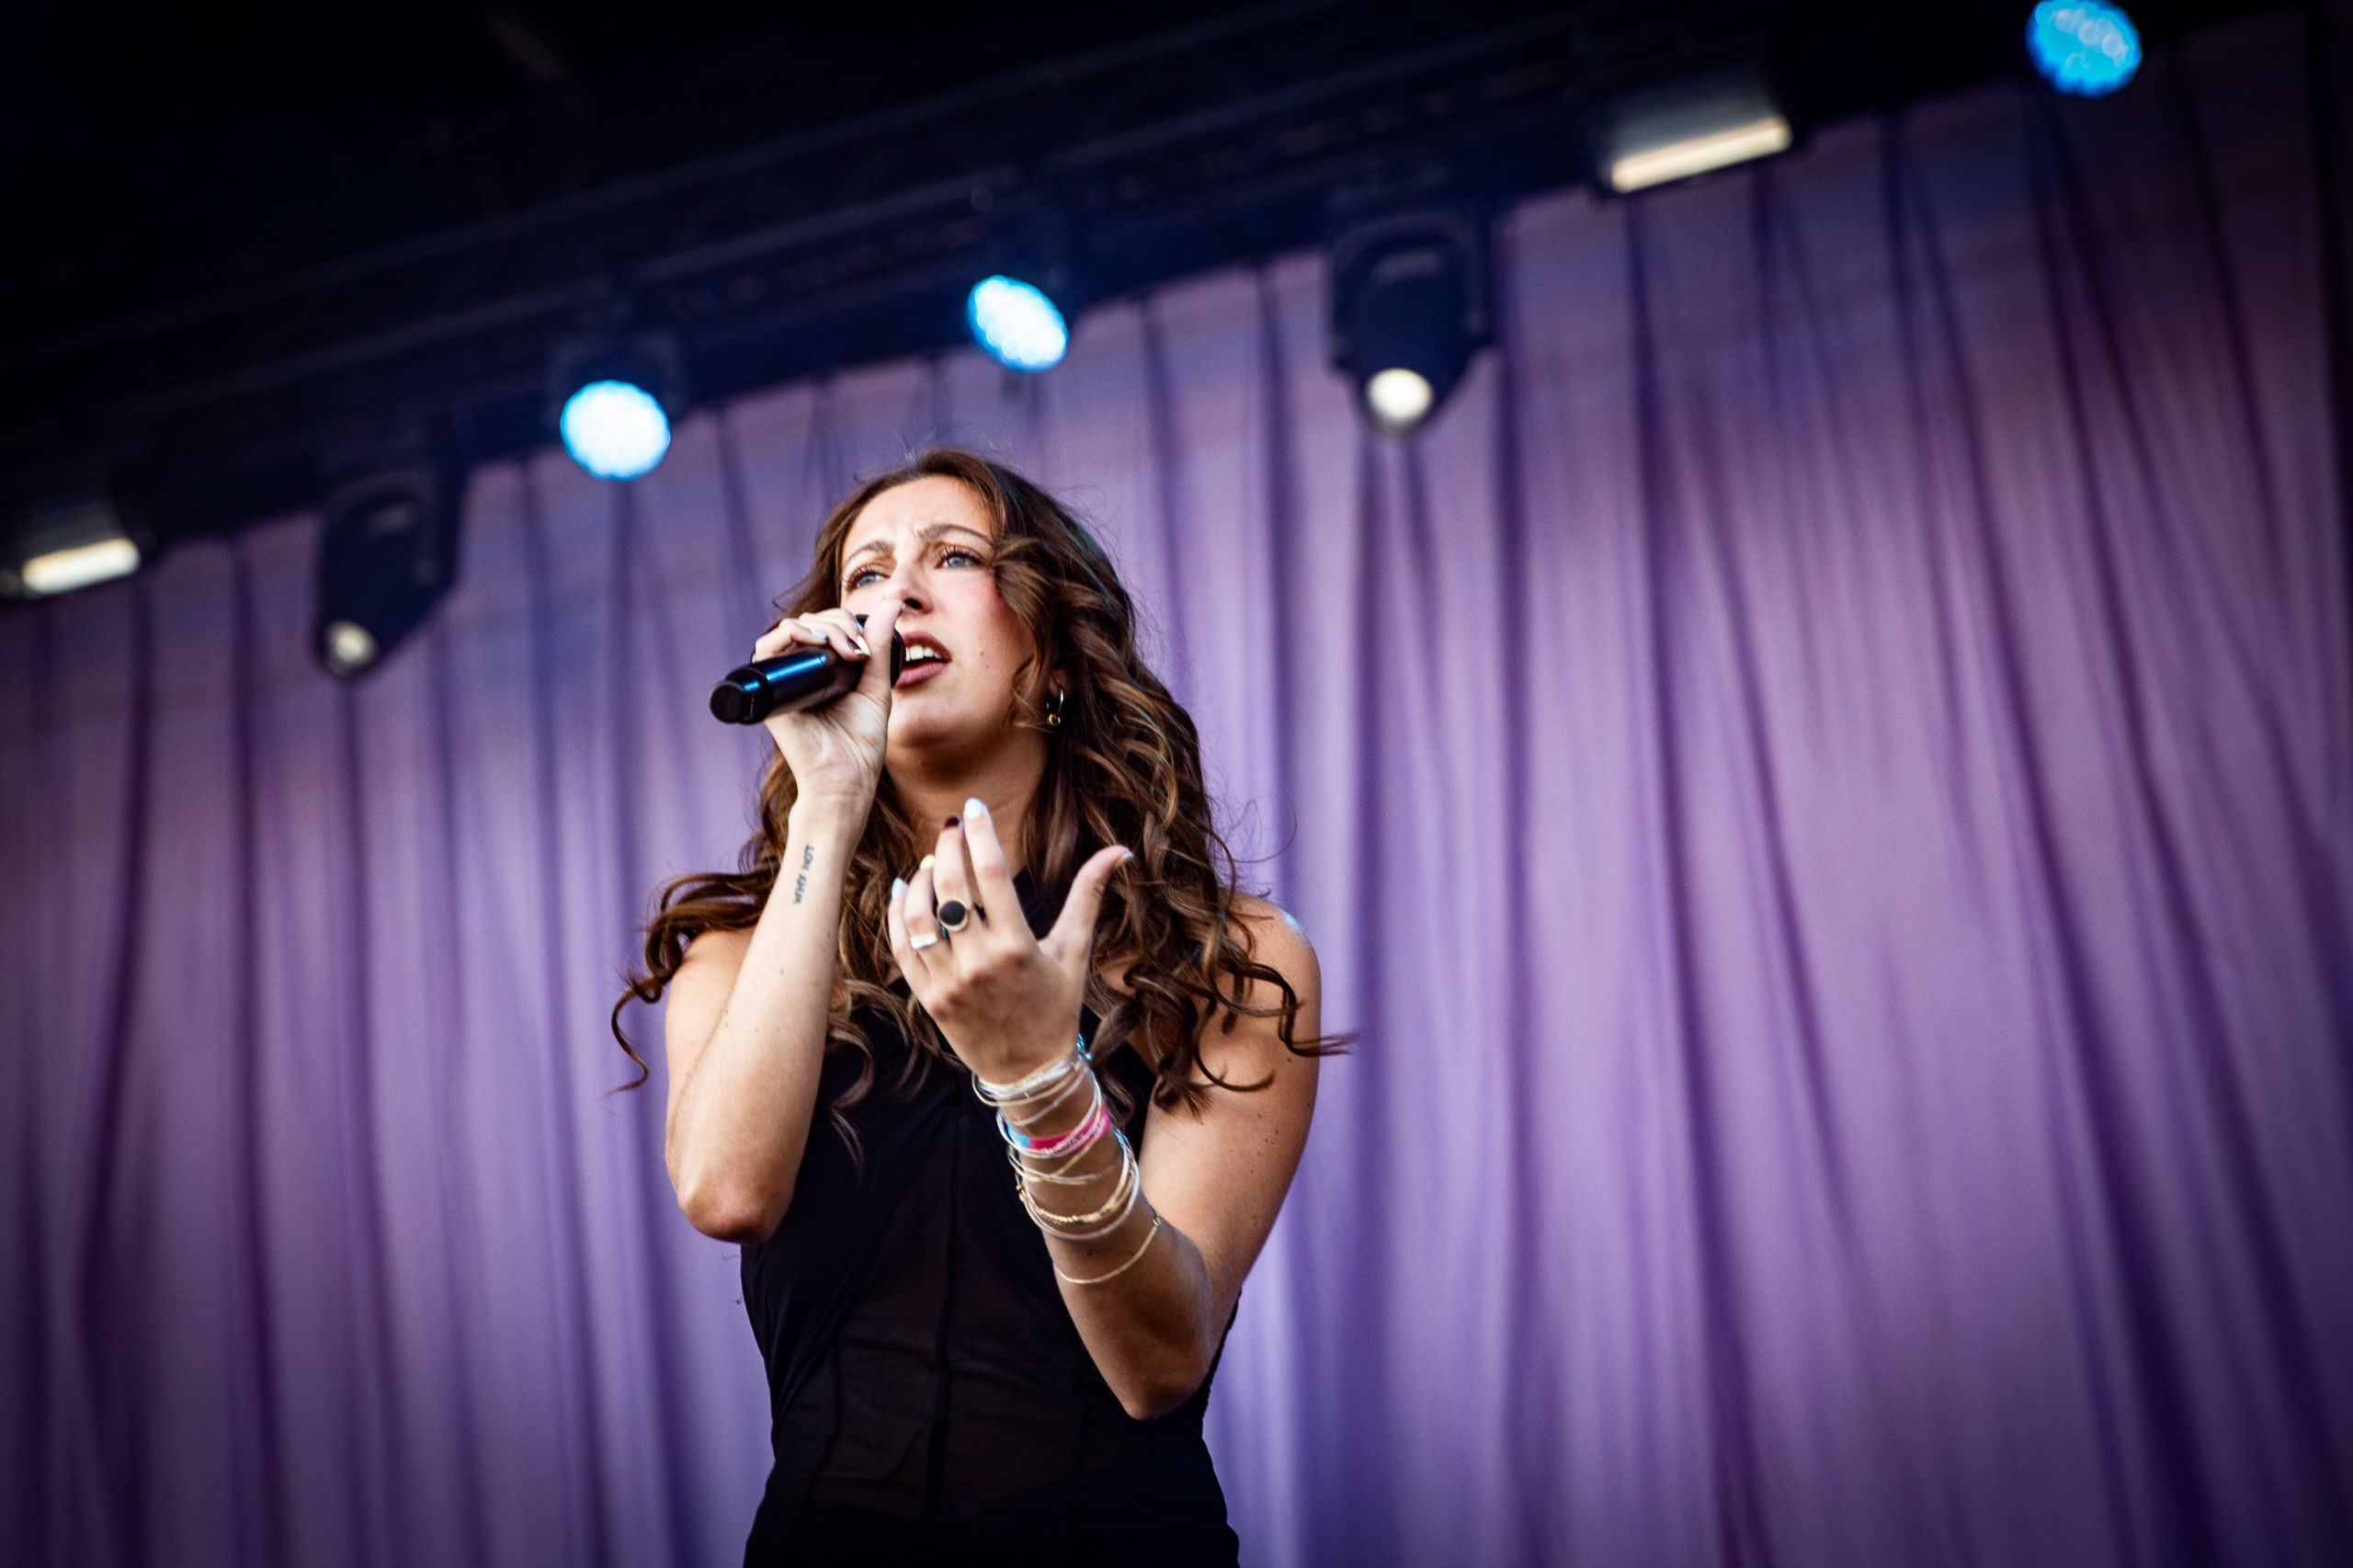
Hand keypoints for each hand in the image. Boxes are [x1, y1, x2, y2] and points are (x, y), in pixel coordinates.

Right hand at [754, 602, 901, 811]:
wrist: (846, 779)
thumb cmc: (860, 744)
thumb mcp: (875, 686)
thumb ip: (880, 645)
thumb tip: (893, 601)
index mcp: (821, 670)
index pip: (825, 626)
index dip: (845, 622)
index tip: (868, 647)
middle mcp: (798, 672)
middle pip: (809, 622)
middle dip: (838, 623)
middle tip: (860, 649)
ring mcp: (783, 680)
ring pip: (791, 628)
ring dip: (821, 626)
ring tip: (845, 648)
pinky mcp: (770, 692)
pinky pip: (766, 648)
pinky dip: (791, 633)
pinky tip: (818, 643)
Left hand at [887, 796, 1133, 1082]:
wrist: (1029, 1071)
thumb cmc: (1056, 1006)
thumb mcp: (1075, 951)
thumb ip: (1089, 895)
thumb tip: (1120, 850)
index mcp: (1018, 947)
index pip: (992, 875)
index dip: (981, 835)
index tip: (974, 807)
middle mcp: (980, 963)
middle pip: (951, 888)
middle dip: (947, 847)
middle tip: (952, 825)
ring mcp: (948, 982)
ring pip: (920, 915)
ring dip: (921, 879)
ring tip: (931, 860)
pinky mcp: (927, 997)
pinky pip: (902, 946)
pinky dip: (899, 913)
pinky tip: (905, 888)